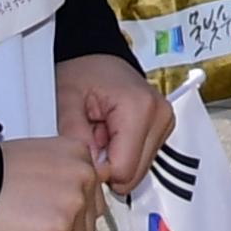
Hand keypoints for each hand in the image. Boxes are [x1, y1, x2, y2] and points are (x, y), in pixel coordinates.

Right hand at [0, 134, 105, 230]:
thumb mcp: (38, 161)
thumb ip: (66, 177)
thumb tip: (86, 196)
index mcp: (79, 155)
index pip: (90, 203)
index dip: (57, 213)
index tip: (34, 206)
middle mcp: (84, 176)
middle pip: (86, 230)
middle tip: (21, 217)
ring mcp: (73, 204)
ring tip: (17, 225)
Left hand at [56, 52, 173, 193]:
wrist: (96, 56)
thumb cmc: (83, 71)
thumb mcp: (66, 101)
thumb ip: (74, 138)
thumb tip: (88, 169)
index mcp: (139, 108)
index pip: (123, 171)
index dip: (97, 169)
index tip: (83, 151)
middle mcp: (160, 116)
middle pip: (134, 174)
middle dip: (107, 164)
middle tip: (91, 137)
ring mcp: (165, 122)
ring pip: (138, 170)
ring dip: (115, 158)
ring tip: (100, 132)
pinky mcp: (163, 128)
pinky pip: (141, 159)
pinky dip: (123, 152)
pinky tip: (110, 134)